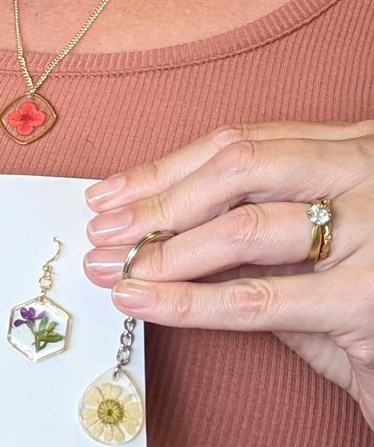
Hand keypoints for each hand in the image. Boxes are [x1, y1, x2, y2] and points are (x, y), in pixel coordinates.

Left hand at [83, 120, 373, 427]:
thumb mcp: (326, 255)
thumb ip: (267, 239)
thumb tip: (171, 234)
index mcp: (353, 151)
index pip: (240, 144)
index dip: (167, 166)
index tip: (109, 191)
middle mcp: (364, 175)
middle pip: (236, 169)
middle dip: (158, 199)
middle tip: (100, 230)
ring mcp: (372, 232)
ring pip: (245, 226)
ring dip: (167, 249)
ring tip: (114, 268)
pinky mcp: (369, 299)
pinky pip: (263, 298)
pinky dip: (194, 301)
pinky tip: (148, 301)